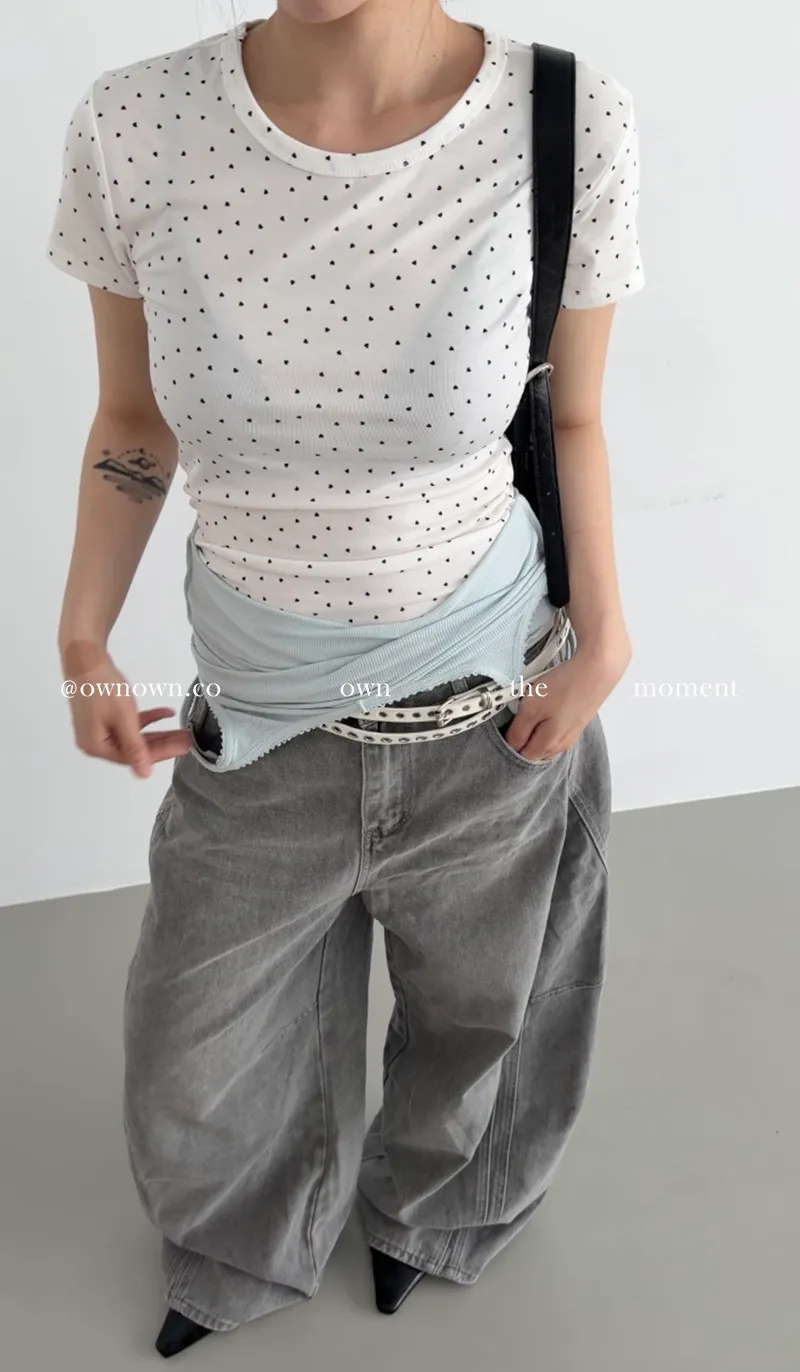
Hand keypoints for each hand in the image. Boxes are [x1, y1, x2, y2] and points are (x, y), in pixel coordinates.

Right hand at [61, 641, 191, 777]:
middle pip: (135, 748)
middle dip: (163, 743)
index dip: (161, 753)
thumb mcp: (123, 718)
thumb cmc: (102, 687)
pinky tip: (166, 713)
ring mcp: (99, 729)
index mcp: (96, 746)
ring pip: (135, 736)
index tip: (183, 747)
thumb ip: (135, 747)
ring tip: (182, 731)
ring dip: (159, 732)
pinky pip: (128, 723)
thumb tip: (143, 774)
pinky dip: (147, 719)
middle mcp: (96, 742)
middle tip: (187, 740)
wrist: (83, 656)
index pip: (134, 758)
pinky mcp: (104, 716)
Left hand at [503, 632, 631, 762]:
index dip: (508, 743)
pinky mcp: (577, 723)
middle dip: (522, 737)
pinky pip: (555, 730)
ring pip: (544, 740)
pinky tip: (547, 706)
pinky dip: (546, 722)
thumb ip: (518, 730)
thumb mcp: (531, 707)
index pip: (520, 755)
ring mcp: (570, 734)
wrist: (597, 670)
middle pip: (532, 750)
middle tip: (517, 715)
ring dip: (534, 729)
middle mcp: (560, 746)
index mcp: (547, 746)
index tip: (504, 726)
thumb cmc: (565, 687)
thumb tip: (511, 745)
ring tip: (532, 708)